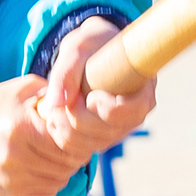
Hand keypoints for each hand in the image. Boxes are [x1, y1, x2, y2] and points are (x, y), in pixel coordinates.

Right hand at [0, 76, 81, 195]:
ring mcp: (13, 180)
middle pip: (68, 162)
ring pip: (61, 180)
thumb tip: (82, 105)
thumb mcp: (21, 89)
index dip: (79, 134)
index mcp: (22, 127)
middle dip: (75, 152)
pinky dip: (51, 182)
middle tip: (71, 142)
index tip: (77, 128)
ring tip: (56, 154)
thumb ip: (53, 93)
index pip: (70, 139)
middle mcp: (17, 157)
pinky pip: (47, 193)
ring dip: (64, 168)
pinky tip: (43, 167)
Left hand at [40, 16, 155, 161]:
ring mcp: (119, 129)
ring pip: (91, 145)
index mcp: (143, 92)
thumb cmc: (92, 45)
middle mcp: (135, 115)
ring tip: (53, 108)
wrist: (92, 52)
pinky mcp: (101, 137)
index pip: (131, 113)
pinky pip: (81, 149)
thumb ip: (66, 71)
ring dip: (66, 129)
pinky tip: (53, 119)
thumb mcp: (79, 48)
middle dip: (77, 119)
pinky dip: (62, 137)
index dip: (107, 109)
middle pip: (107, 133)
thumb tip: (55, 103)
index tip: (91, 95)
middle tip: (60, 101)